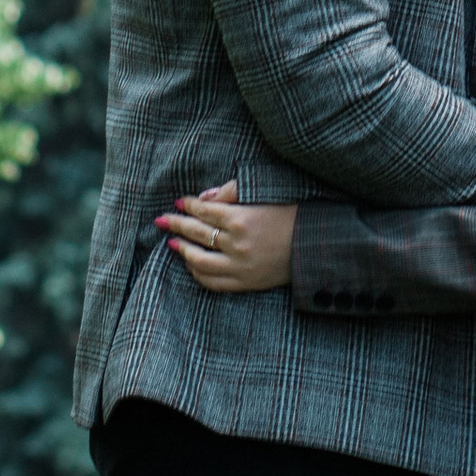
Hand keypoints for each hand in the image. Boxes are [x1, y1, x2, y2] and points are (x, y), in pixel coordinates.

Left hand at [160, 184, 298, 293]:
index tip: (179, 203)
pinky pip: (213, 282)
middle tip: (162, 219)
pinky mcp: (245, 283)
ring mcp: (240, 267)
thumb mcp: (264, 194)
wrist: (313, 244)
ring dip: (183, 250)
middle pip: (197, 234)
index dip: (188, 206)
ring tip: (172, 242)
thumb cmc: (290, 213)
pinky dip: (198, 273)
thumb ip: (232, 193)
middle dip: (177, 224)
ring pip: (199, 261)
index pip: (204, 212)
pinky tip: (190, 264)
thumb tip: (204, 198)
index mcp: (242, 218)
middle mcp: (237, 244)